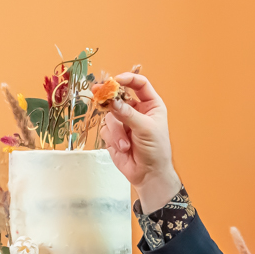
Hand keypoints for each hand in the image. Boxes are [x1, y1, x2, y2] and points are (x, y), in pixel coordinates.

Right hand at [102, 72, 180, 212]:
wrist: (149, 174)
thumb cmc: (156, 150)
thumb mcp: (145, 128)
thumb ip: (127, 113)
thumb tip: (111, 100)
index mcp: (150, 105)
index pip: (139, 84)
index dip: (128, 79)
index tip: (116, 80)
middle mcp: (136, 111)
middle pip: (119, 96)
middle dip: (110, 98)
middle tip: (98, 91)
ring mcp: (124, 122)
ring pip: (110, 115)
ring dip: (116, 131)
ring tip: (125, 145)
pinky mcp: (113, 135)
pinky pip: (105, 129)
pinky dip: (112, 139)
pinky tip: (122, 149)